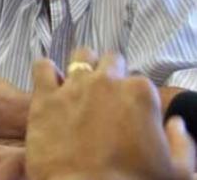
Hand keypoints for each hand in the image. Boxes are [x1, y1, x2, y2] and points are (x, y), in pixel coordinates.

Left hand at [26, 51, 194, 179]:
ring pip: (80, 56)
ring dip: (83, 67)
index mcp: (140, 93)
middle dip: (111, 74)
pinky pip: (43, 67)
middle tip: (107, 97)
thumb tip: (176, 125)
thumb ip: (182, 142)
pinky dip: (48, 72)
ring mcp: (73, 86)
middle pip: (111, 61)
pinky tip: (52, 86)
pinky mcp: (45, 97)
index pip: (140, 82)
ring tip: (81, 85)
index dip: (136, 98)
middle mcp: (106, 81)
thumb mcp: (178, 172)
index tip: (130, 114)